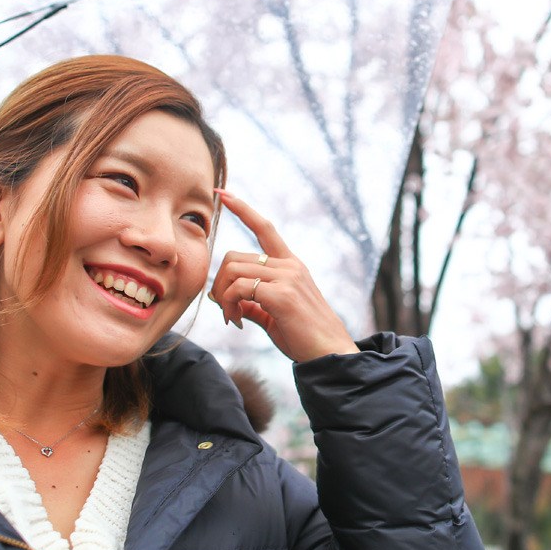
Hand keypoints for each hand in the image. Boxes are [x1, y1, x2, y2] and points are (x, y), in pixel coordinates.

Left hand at [208, 189, 357, 362]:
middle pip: (234, 256)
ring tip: (232, 318)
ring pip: (233, 270)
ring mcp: (287, 277)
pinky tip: (236, 322)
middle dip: (220, 283)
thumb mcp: (275, 315)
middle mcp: (290, 265)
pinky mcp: (282, 294)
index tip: (221, 194)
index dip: (242, 208)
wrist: (330, 355)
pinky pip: (239, 288)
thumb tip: (231, 302)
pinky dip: (228, 305)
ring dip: (223, 297)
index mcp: (291, 265)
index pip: (264, 227)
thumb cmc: (305, 337)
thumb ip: (254, 304)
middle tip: (225, 310)